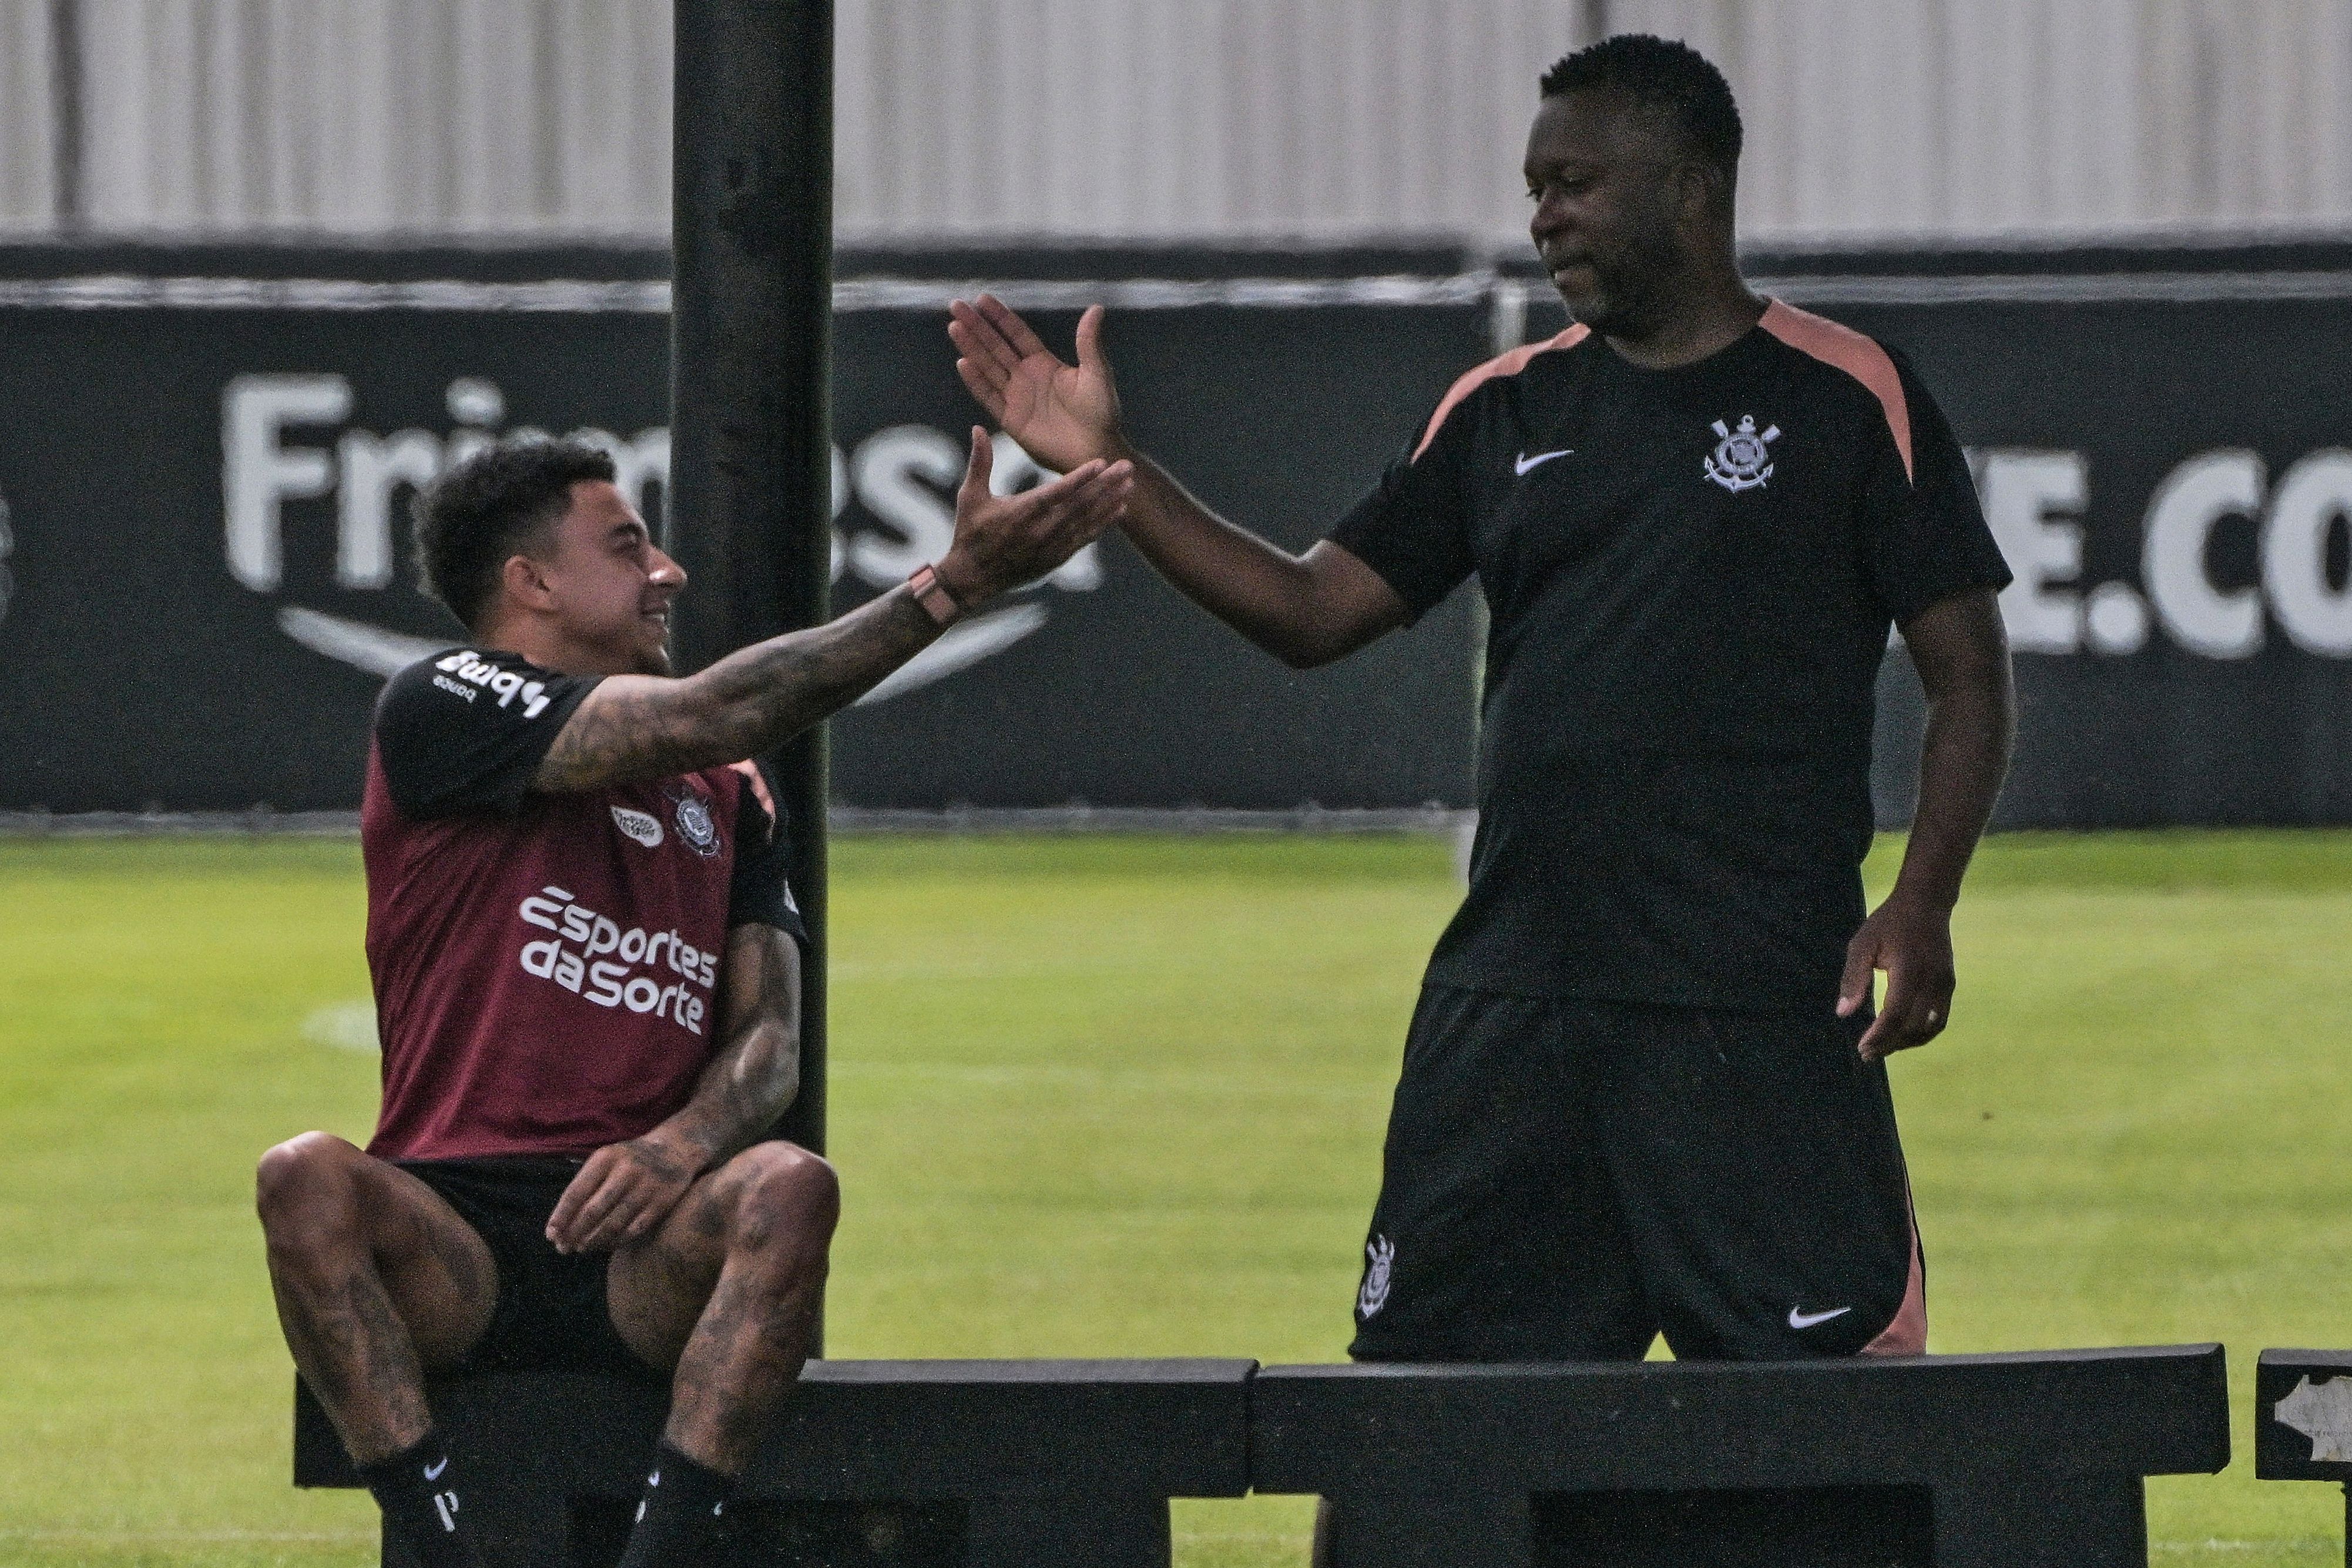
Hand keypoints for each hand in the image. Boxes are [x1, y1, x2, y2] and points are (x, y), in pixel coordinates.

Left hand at [546, 1134, 701, 1253]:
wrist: (676, 1150)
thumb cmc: (630, 1160)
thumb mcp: (607, 1159)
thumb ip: (586, 1184)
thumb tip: (561, 1223)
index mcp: (606, 1158)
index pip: (577, 1192)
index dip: (561, 1216)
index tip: (551, 1235)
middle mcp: (625, 1171)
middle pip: (592, 1211)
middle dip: (574, 1232)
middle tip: (563, 1248)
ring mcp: (645, 1187)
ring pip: (613, 1223)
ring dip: (593, 1241)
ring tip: (582, 1248)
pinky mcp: (662, 1203)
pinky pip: (634, 1229)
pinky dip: (617, 1241)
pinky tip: (606, 1246)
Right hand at [934, 427, 1131, 606]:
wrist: (972, 579)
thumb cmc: (969, 533)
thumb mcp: (970, 496)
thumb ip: (980, 462)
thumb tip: (977, 428)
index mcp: (1019, 514)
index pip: (1056, 493)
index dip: (1080, 479)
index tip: (1100, 463)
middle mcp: (1039, 532)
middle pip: (1079, 506)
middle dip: (1105, 485)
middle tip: (1126, 467)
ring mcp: (1050, 547)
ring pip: (1087, 522)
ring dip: (1110, 503)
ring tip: (1130, 485)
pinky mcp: (1056, 559)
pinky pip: (1085, 539)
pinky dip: (1103, 524)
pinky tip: (1120, 510)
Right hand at [949, 295, 1123, 473]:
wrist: (1096, 451)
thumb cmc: (1102, 414)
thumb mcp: (1097, 373)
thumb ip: (1089, 343)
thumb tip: (1096, 308)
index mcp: (1044, 364)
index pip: (1016, 335)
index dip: (999, 317)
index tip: (981, 299)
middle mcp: (1026, 378)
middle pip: (995, 346)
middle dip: (976, 326)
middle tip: (956, 305)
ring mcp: (1016, 398)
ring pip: (987, 367)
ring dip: (970, 347)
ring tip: (954, 327)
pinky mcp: (1011, 419)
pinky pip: (989, 396)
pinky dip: (976, 380)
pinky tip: (963, 362)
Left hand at [1838, 893, 1955, 1063]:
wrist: (1925, 904)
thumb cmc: (1888, 923)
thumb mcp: (1862, 944)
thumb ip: (1853, 978)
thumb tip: (1843, 1013)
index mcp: (1909, 969)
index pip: (1896, 1013)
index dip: (1879, 1035)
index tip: (1862, 1048)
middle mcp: (1932, 980)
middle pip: (1913, 1026)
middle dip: (1889, 1044)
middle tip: (1866, 1054)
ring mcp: (1945, 984)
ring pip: (1929, 1028)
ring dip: (1906, 1043)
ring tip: (1882, 1049)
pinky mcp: (1949, 985)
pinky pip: (1939, 1020)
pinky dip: (1921, 1034)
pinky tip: (1902, 1037)